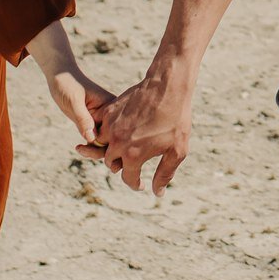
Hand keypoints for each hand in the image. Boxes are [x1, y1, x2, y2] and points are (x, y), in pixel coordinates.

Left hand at [45, 62, 114, 152]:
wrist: (60, 77)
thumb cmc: (68, 84)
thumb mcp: (74, 101)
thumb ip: (83, 119)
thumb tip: (92, 139)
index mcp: (111, 106)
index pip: (115, 131)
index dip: (106, 144)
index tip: (87, 147)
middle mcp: (110, 115)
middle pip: (112, 140)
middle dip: (100, 150)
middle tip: (81, 150)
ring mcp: (102, 120)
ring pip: (104, 142)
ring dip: (94, 150)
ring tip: (79, 149)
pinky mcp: (93, 123)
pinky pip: (96, 140)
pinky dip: (90, 147)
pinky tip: (78, 147)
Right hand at [86, 70, 192, 196]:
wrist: (167, 86)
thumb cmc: (176, 119)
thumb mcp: (177, 151)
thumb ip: (165, 174)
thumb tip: (157, 192)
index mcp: (133, 156)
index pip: (128, 178)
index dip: (135, 184)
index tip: (141, 185)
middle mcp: (117, 143)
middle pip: (111, 163)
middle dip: (121, 166)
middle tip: (131, 164)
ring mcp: (111, 126)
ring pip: (102, 145)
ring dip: (111, 149)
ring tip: (123, 147)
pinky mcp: (110, 111)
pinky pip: (101, 126)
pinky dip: (107, 131)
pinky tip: (120, 130)